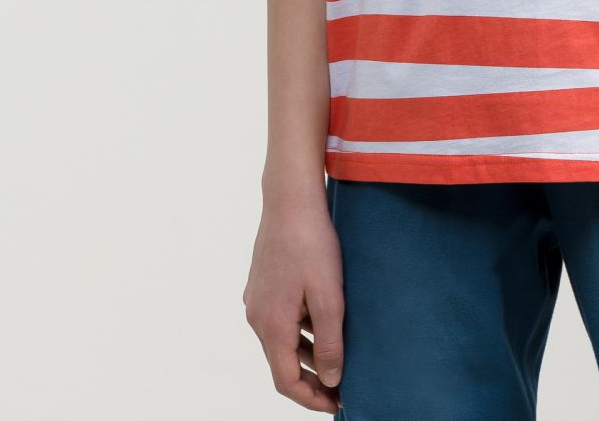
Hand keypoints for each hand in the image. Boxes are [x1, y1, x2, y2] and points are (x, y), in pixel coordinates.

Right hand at [242, 188, 344, 411]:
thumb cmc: (312, 243)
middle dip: (311, 379)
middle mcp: (257, 316)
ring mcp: (257, 299)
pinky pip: (280, 319)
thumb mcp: (329, 296)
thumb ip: (329, 342)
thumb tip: (331, 380)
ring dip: (307, 354)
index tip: (337, 404)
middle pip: (282, 363)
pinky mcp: (262, 283)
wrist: (290, 198)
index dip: (311, 399)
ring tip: (338, 357)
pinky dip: (300, 331)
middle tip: (341, 386)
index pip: (286, 382)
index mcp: (271, 325)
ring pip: (281, 340)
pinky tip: (322, 322)